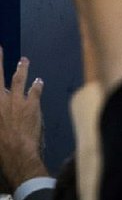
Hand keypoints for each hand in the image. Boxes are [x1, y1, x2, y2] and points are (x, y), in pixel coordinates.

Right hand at [0, 48, 47, 189]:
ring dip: (22, 68)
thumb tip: (3, 100)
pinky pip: (35, 90)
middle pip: (0, 75)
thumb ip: (1, 111)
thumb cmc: (0, 144)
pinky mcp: (32, 104)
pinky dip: (37, 85)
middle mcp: (2, 98)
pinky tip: (39, 81)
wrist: (15, 151)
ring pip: (20, 78)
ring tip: (24, 60)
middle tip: (0, 48)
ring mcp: (17, 100)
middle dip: (0, 60)